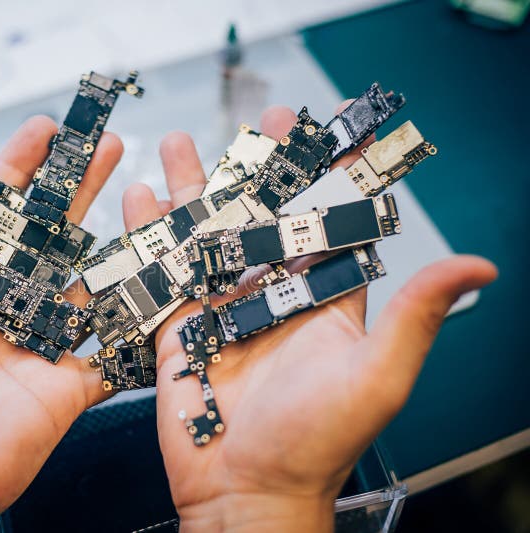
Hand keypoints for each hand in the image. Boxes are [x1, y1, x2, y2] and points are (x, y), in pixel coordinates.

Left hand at [0, 116, 120, 531]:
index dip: (18, 171)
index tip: (44, 132)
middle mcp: (2, 309)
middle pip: (48, 235)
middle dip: (77, 188)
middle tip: (103, 145)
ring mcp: (40, 342)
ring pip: (86, 280)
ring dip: (115, 239)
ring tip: (144, 196)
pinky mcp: (68, 382)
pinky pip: (110, 348)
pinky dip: (135, 321)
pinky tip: (160, 284)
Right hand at [121, 107, 497, 531]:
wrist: (246, 490)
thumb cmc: (316, 442)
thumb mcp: (376, 374)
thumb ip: (415, 314)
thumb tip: (479, 266)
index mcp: (320, 296)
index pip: (325, 219)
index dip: (323, 173)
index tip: (319, 130)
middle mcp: (270, 294)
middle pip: (259, 214)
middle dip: (252, 166)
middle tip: (252, 123)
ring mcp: (220, 306)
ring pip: (205, 233)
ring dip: (190, 187)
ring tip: (177, 144)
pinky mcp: (178, 325)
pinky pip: (161, 269)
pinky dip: (147, 233)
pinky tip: (139, 199)